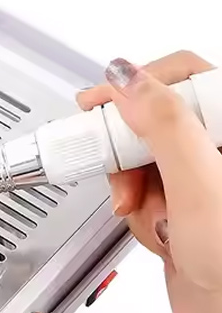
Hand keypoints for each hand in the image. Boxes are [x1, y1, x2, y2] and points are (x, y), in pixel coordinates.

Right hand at [78, 53, 221, 312]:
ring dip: (134, 189)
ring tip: (152, 217)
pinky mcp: (183, 210)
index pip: (189, 78)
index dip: (141, 84)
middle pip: (158, 119)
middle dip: (131, 150)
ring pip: (144, 159)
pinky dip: (138, 213)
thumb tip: (131, 80)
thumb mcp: (201, 188)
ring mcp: (203, 183)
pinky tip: (158, 234)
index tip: (102, 103)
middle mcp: (221, 154)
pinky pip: (142, 193)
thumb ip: (164, 126)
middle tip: (117, 167)